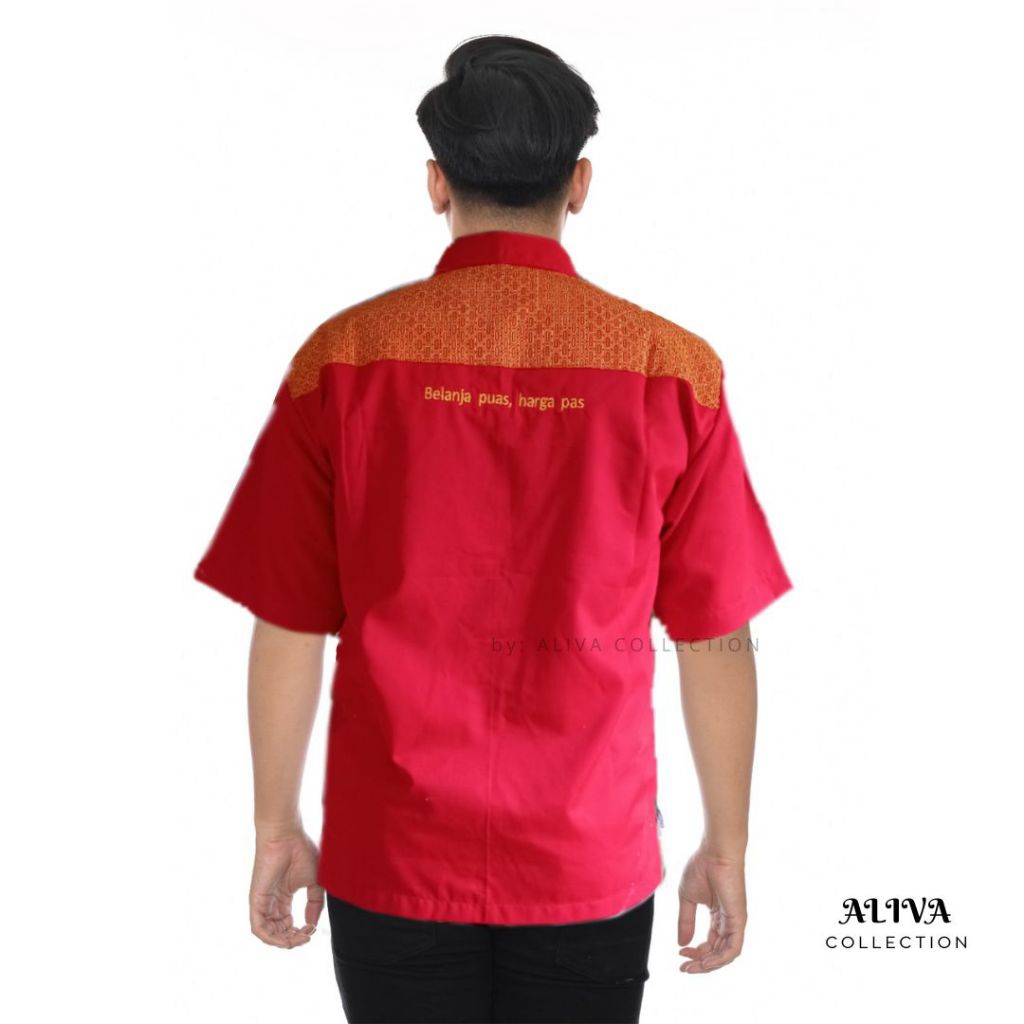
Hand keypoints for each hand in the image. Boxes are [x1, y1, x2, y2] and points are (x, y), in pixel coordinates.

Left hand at [249, 829, 324, 947]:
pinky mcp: (257, 901)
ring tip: (300, 938)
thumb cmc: (300, 852)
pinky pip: (259, 928)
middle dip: (293, 939)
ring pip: (268, 934)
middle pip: (278, 932)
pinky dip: (272, 938)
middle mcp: (272, 902)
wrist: (286, 836)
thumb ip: (315, 903)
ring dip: (285, 941)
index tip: (313, 930)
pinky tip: (287, 938)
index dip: (300, 932)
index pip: (287, 924)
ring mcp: (263, 902)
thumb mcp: (315, 882)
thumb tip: (312, 924)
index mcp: (283, 897)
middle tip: (307, 936)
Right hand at [677, 845, 746, 972]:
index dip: (695, 953)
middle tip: (684, 968)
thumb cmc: (702, 867)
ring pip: (725, 955)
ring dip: (708, 965)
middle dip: (699, 963)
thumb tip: (681, 943)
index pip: (709, 943)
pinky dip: (719, 959)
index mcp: (717, 916)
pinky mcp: (738, 921)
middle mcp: (727, 922)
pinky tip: (705, 962)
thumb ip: (685, 921)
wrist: (715, 853)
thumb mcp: (687, 898)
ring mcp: (734, 922)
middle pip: (716, 952)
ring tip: (691, 967)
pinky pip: (732, 949)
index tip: (680, 955)